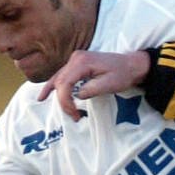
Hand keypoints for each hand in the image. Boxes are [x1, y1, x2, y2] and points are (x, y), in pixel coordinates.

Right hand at [38, 49, 152, 120]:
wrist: (130, 65)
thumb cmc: (122, 75)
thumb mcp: (110, 84)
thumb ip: (92, 89)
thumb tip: (78, 96)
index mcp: (82, 62)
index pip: (65, 83)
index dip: (65, 101)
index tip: (74, 114)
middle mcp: (75, 58)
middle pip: (60, 82)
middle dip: (63, 101)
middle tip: (74, 116)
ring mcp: (75, 60)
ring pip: (58, 79)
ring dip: (57, 95)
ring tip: (53, 107)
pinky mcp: (77, 64)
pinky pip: (61, 76)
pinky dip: (53, 86)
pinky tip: (43, 95)